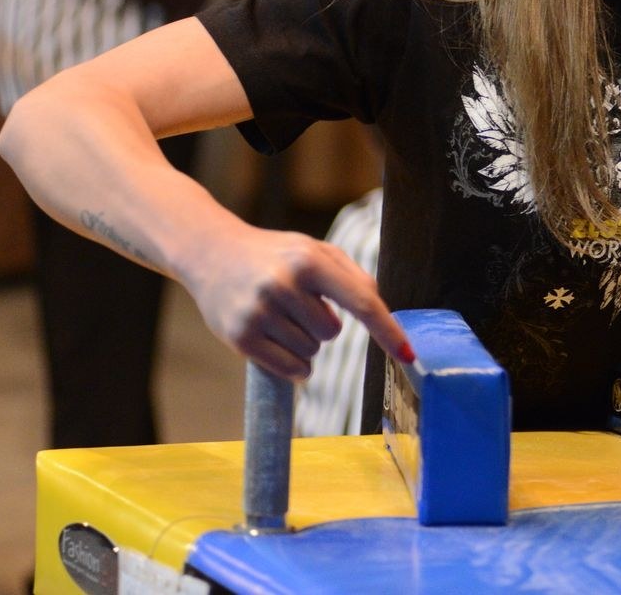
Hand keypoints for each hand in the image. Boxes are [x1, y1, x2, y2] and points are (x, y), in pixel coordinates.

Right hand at [180, 224, 412, 380]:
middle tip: (296, 303)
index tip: (408, 355)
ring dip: (303, 342)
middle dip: (322, 325)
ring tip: (279, 315)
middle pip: (332, 334)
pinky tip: (276, 341)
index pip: (361, 301)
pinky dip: (294, 366)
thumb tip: (380, 307)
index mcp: (309, 260)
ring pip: (311, 353)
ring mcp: (259, 312)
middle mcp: (283, 285)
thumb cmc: (275, 254)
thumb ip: (352, 275)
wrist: (211, 252)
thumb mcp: (315, 250)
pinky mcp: (240, 337)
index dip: (387, 330)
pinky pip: (290, 370)